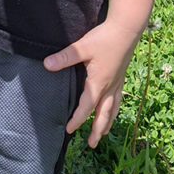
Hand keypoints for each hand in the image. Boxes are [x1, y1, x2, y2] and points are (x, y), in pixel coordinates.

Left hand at [43, 20, 140, 147]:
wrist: (127, 28)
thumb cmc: (104, 38)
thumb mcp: (82, 47)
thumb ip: (65, 57)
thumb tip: (46, 65)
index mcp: (98, 83)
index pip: (86, 107)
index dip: (77, 120)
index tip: (69, 130)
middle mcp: (109, 86)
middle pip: (103, 114)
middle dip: (97, 130)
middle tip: (92, 145)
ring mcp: (117, 81)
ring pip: (113, 108)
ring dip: (108, 122)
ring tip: (104, 133)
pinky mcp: (122, 75)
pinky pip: (118, 98)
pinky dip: (115, 107)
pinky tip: (114, 106)